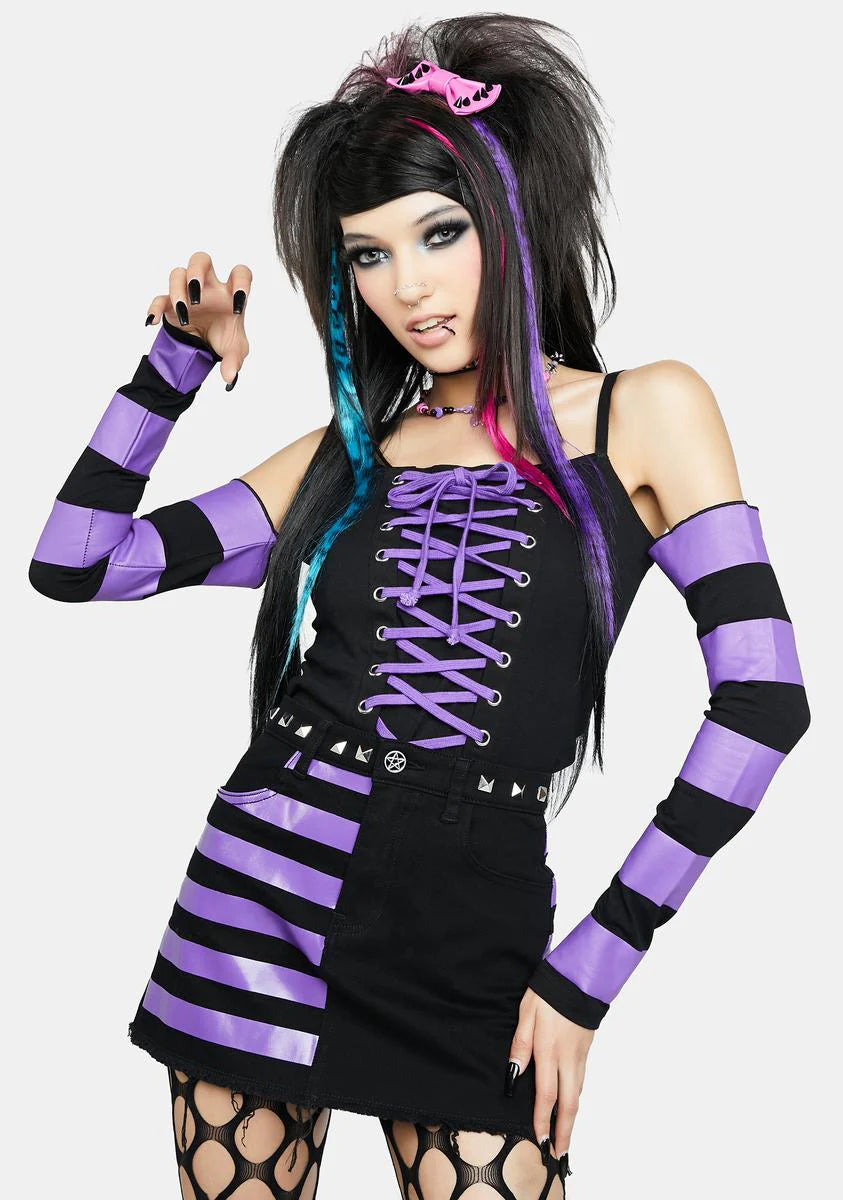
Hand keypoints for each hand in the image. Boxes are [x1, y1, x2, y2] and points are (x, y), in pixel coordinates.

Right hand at [145, 250, 251, 387]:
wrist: (202, 347)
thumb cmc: (222, 339)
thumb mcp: (234, 352)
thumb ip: (234, 362)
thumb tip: (229, 377)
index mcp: (229, 294)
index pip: (240, 273)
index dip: (241, 281)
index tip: (239, 301)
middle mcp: (208, 288)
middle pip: (201, 260)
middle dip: (196, 271)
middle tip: (197, 294)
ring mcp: (187, 293)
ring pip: (178, 273)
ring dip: (177, 290)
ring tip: (183, 314)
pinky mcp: (169, 305)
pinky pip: (159, 299)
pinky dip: (155, 308)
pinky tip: (154, 322)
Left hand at [508, 986, 594, 1159]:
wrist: (580, 978)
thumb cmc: (548, 992)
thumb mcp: (527, 1012)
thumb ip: (520, 1043)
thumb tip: (514, 1073)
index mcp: (549, 1050)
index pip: (546, 1095)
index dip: (543, 1121)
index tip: (540, 1141)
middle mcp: (567, 1058)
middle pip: (569, 1103)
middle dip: (564, 1131)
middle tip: (560, 1153)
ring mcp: (579, 1055)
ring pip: (577, 1093)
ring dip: (571, 1118)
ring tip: (565, 1136)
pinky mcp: (585, 1050)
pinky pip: (581, 1081)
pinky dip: (576, 1099)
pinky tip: (571, 1105)